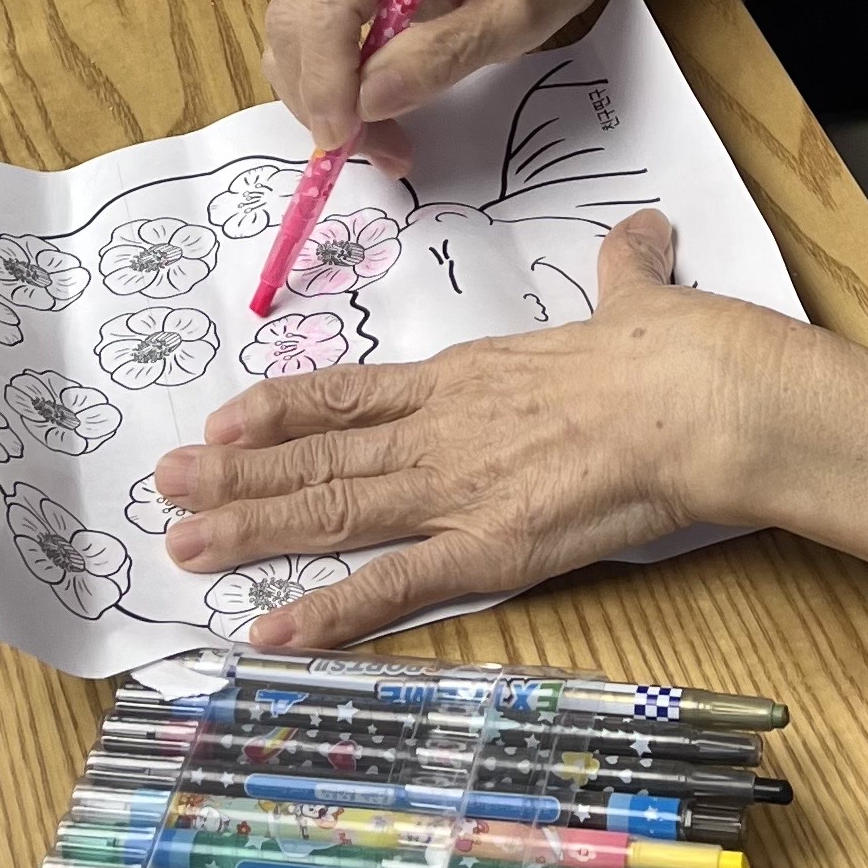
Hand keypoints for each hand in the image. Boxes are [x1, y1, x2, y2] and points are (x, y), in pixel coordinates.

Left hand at [156, 211, 780, 645]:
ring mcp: (457, 490)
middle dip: (237, 471)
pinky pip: (389, 586)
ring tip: (179, 541)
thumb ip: (624, 272)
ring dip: (251, 527)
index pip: (353, 393)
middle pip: (320, 453)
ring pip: (331, 509)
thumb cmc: (678, 349)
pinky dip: (324, 613)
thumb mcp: (637, 294)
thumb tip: (644, 235)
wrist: (704, 398)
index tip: (223, 418)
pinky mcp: (487, 549)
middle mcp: (443, 429)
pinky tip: (266, 632)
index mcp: (470, 376)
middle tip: (164, 483)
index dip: (282, 408)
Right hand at [264, 0, 667, 168]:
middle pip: (297, 21)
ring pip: (294, 33)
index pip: (328, 6)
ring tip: (386, 143)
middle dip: (321, 100)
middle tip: (381, 154)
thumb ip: (443, 56)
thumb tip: (369, 101)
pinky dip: (330, 83)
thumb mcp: (514, 19)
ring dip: (322, 99)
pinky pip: (311, 32)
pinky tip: (373, 113)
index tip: (345, 142)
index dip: (324, 80)